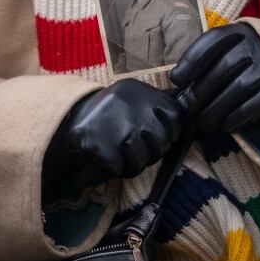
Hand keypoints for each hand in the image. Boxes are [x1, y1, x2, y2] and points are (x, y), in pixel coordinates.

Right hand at [42, 79, 196, 202]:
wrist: (66, 122)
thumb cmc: (108, 115)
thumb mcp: (133, 99)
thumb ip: (159, 105)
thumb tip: (194, 110)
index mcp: (139, 90)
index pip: (176, 116)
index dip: (170, 131)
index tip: (158, 135)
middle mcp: (129, 105)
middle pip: (161, 142)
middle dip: (151, 152)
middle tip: (134, 147)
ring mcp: (114, 126)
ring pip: (142, 160)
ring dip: (132, 163)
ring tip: (119, 152)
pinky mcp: (99, 146)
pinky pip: (120, 169)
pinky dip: (114, 170)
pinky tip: (105, 157)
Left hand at [170, 23, 259, 132]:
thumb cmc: (259, 64)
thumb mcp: (240, 51)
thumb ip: (214, 60)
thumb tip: (181, 86)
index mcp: (243, 31)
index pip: (213, 40)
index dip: (191, 60)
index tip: (177, 80)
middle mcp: (259, 44)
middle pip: (221, 69)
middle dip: (199, 94)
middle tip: (188, 112)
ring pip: (235, 90)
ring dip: (214, 111)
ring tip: (204, 123)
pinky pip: (253, 105)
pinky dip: (236, 117)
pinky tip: (227, 125)